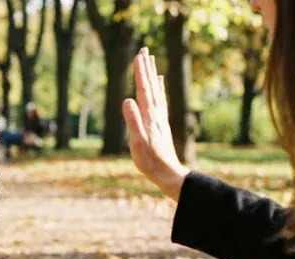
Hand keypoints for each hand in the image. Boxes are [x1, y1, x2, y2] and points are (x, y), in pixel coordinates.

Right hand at [123, 47, 189, 200]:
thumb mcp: (137, 142)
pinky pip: (160, 99)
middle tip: (144, 50)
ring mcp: (160, 117)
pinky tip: (159, 82)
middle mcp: (156, 113)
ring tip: (150, 60)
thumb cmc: (149, 160)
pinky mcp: (161, 122)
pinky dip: (159, 87)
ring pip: (156, 90)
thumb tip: (127, 100)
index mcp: (149, 116)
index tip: (138, 55)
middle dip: (146, 68)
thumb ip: (132, 121)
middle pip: (151, 85)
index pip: (143, 89)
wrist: (167, 172)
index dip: (140, 72)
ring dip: (152, 74)